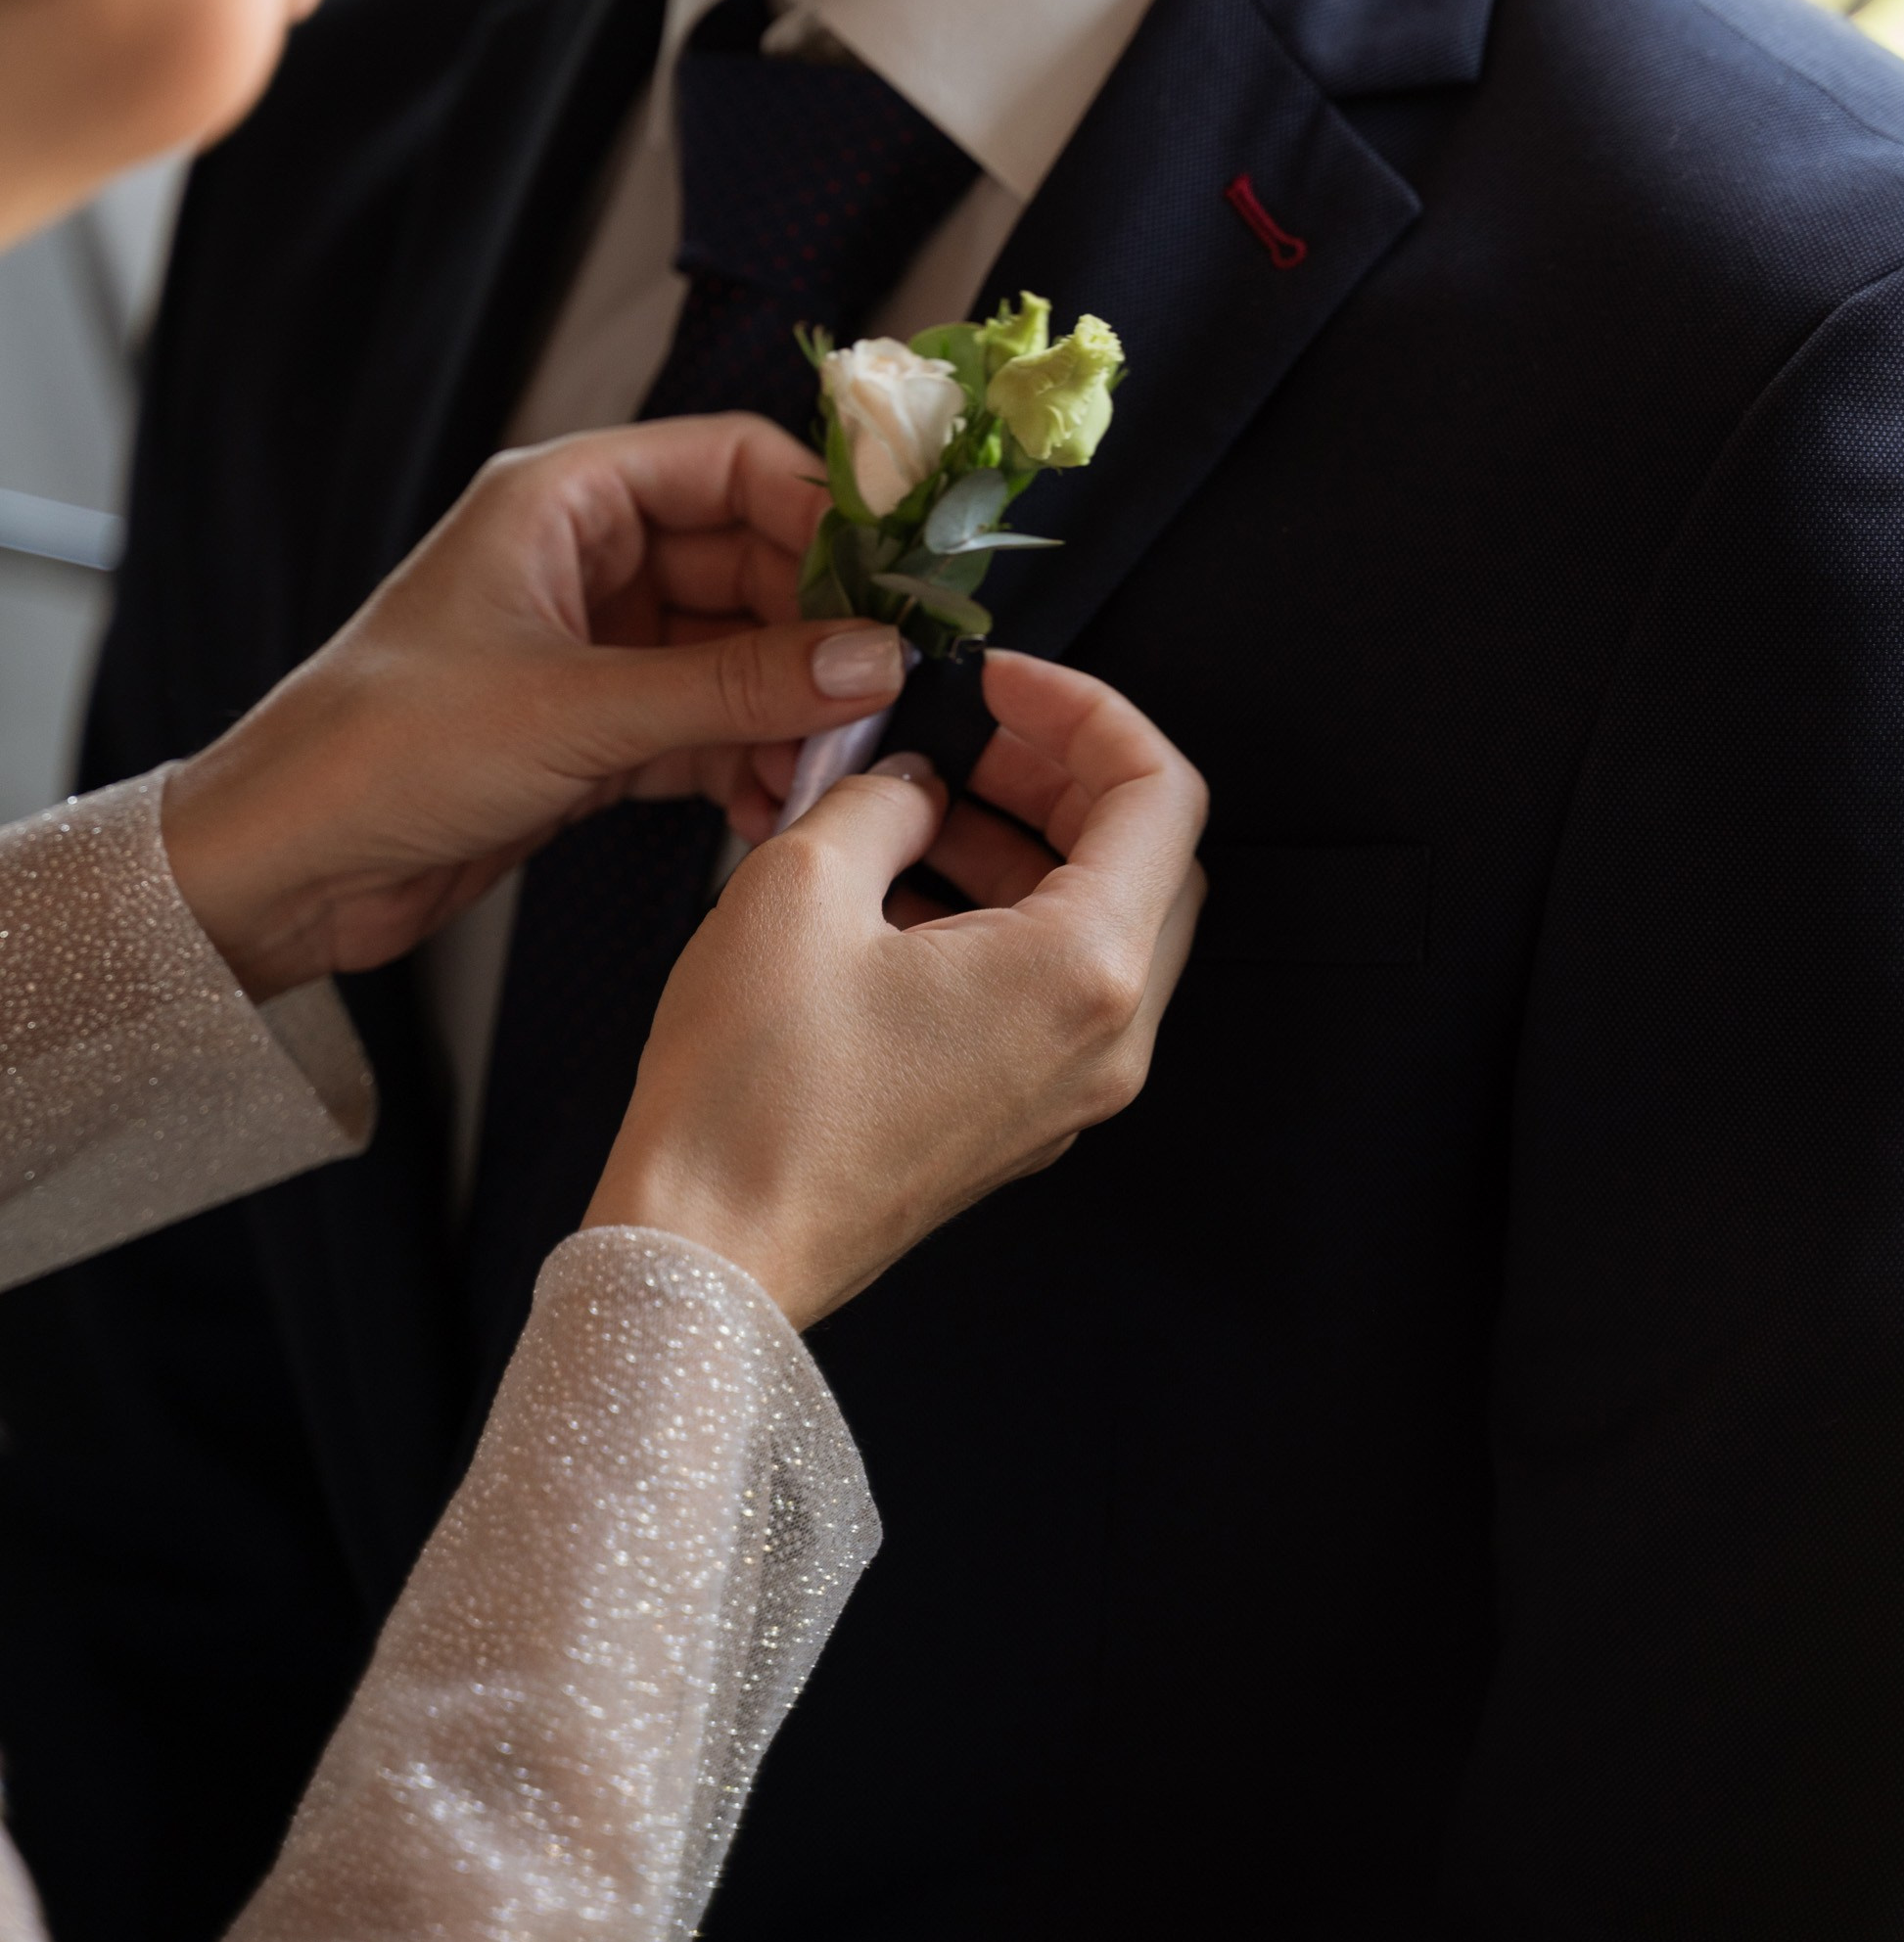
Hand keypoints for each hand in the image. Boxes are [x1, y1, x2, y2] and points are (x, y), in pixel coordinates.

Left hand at [163, 415, 906, 999]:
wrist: (278, 870)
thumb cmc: (380, 752)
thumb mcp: (576, 712)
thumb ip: (734, 685)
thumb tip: (874, 661)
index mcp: (563, 498)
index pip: (733, 461)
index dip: (825, 508)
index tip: (900, 575)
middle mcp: (585, 557)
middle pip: (753, 558)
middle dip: (821, 627)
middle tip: (889, 689)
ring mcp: (594, 644)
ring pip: (738, 649)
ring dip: (792, 706)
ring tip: (834, 767)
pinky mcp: (594, 728)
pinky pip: (707, 721)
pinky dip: (748, 757)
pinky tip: (777, 804)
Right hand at [584, 651, 1208, 1326]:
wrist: (708, 1257)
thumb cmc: (751, 1099)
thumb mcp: (800, 885)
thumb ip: (880, 797)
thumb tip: (910, 782)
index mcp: (1083, 970)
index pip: (1158, 792)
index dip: (1086, 709)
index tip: (1004, 684)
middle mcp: (1104, 1038)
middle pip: (1147, 858)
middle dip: (1061, 775)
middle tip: (970, 734)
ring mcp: (1068, 1089)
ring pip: (1100, 924)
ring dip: (1024, 843)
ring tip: (915, 808)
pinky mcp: (1020, 1117)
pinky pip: (1050, 988)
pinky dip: (1001, 914)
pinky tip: (900, 889)